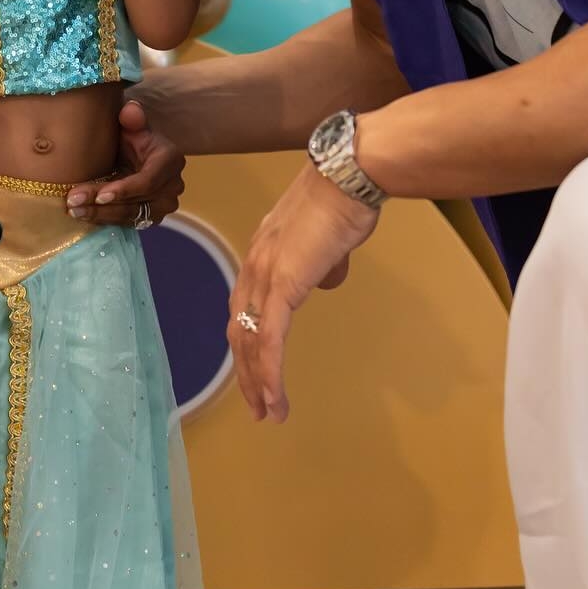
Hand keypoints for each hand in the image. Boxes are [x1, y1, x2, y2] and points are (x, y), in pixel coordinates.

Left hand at [65, 97, 184, 227]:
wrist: (137, 153)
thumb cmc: (132, 137)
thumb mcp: (132, 125)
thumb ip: (132, 118)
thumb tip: (130, 110)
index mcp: (170, 160)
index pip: (147, 181)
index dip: (124, 190)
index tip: (99, 196)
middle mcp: (173, 186)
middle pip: (135, 202)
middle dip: (102, 204)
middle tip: (73, 202)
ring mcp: (164, 205)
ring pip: (130, 216)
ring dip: (100, 215)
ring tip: (73, 211)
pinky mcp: (152, 217)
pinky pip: (127, 223)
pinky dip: (104, 219)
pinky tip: (83, 215)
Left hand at [229, 161, 378, 423]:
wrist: (348, 176)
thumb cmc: (344, 201)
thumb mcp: (327, 240)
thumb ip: (321, 262)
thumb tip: (327, 279)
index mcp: (261, 254)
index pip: (244, 308)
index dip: (248, 343)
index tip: (255, 372)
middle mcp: (254, 265)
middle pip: (240, 330)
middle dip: (247, 372)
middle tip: (257, 406)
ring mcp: (265, 275)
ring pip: (251, 341)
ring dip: (258, 381)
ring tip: (268, 413)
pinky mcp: (283, 284)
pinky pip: (271, 339)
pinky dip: (270, 372)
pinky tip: (276, 397)